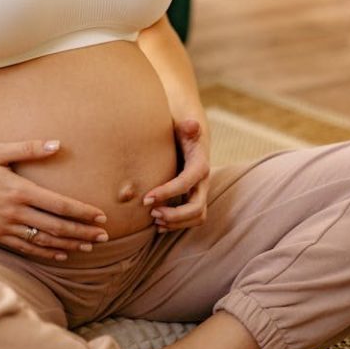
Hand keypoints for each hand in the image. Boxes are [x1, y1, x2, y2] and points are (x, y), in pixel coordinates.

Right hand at [0, 140, 108, 260]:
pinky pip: (26, 248)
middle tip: (104, 237)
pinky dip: (46, 252)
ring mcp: (4, 228)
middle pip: (56, 227)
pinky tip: (61, 254)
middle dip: (83, 232)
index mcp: (18, 190)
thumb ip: (30, 148)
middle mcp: (14, 212)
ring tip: (89, 246)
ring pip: (44, 241)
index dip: (82, 212)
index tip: (100, 216)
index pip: (59, 204)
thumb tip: (58, 145)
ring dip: (69, 244)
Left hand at [143, 118, 209, 233]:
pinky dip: (176, 225)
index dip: (167, 193)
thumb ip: (188, 126)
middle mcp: (203, 181)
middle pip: (197, 207)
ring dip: (176, 223)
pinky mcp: (193, 197)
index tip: (146, 198)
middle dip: (175, 215)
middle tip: (151, 214)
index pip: (186, 183)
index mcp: (200, 163)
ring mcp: (200, 191)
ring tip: (154, 221)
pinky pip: (191, 218)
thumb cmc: (182, 129)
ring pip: (197, 216)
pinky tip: (158, 224)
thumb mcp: (184, 124)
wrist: (190, 134)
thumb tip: (191, 125)